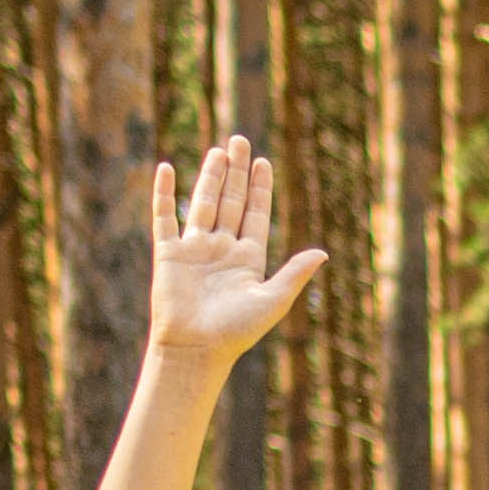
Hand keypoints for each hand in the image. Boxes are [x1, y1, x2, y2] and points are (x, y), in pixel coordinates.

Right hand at [141, 136, 325, 364]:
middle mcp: (222, 250)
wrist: (196, 348)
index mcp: (248, 259)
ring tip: (219, 150)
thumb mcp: (272, 300)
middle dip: (237, 173)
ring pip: (204, 203)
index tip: (263, 162)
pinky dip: (165, 193)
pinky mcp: (169, 252)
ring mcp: (195, 249)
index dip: (259, 189)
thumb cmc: (236, 331)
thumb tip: (324, 252)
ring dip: (211, 177)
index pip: (255, 215)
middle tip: (240, 141)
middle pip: (231, 202)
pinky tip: (169, 168)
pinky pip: (165, 216)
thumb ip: (295, 274)